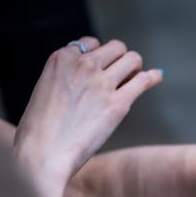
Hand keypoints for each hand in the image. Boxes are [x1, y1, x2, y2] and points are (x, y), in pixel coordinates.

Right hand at [14, 37, 161, 185]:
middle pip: (115, 47)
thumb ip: (63, 80)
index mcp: (61, 59)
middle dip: (120, 59)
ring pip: (132, 59)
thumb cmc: (39, 132)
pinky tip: (156, 77)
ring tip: (133, 79)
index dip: (99, 56)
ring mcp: (102, 84)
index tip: (102, 69)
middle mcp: (83, 65)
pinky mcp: (118, 104)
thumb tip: (79, 86)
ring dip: (135, 68)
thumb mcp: (44, 91)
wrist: (43, 153)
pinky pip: (143, 81)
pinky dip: (152, 77)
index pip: (90, 43)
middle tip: (121, 75)